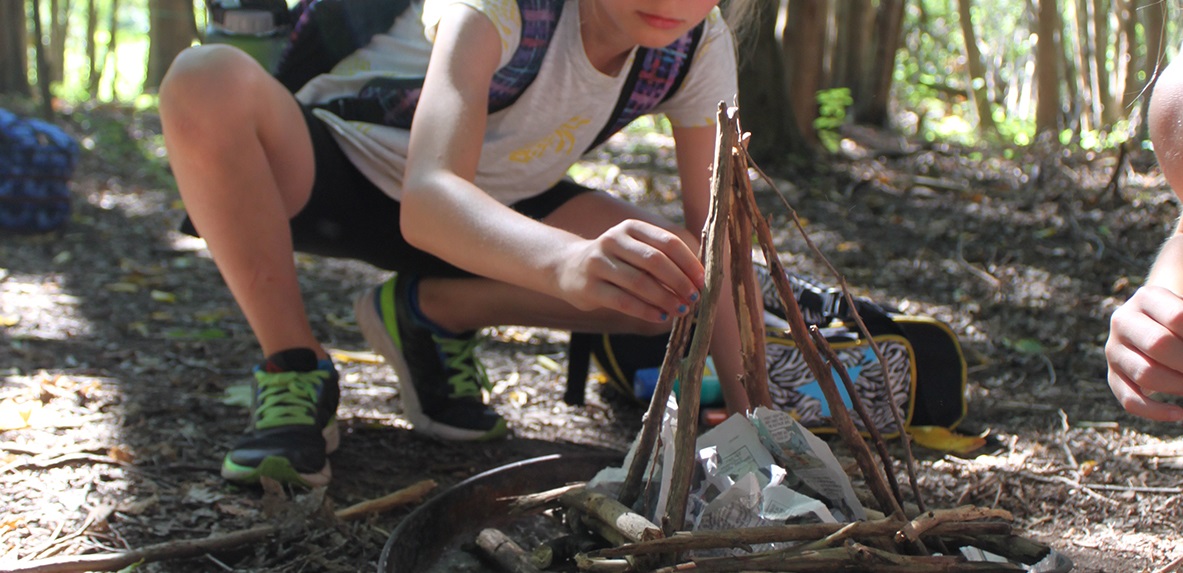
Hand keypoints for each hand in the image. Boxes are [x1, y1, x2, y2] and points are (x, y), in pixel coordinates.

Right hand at [555, 220, 703, 322]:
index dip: (688, 262)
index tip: (702, 281)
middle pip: (654, 261)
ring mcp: (598, 263)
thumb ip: (661, 258)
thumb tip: (697, 280)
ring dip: (665, 298)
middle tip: (694, 298)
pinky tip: (660, 317)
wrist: (568, 267)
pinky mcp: (590, 287)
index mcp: (631, 227)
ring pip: (639, 282)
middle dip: (679, 281)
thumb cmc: (614, 262)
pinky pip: (623, 301)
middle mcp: (613, 240)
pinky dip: (646, 310)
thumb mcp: (634, 249)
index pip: (667, 242)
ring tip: (681, 310)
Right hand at [1106, 285, 1182, 420]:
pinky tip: (1180, 413)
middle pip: (1159, 344)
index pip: (1178, 317)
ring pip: (1145, 374)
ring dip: (1179, 387)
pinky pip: (1130, 400)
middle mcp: (1123, 321)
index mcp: (1147, 298)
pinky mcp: (1112, 376)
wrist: (1156, 324)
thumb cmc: (1182, 322)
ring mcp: (1113, 350)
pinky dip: (1157, 412)